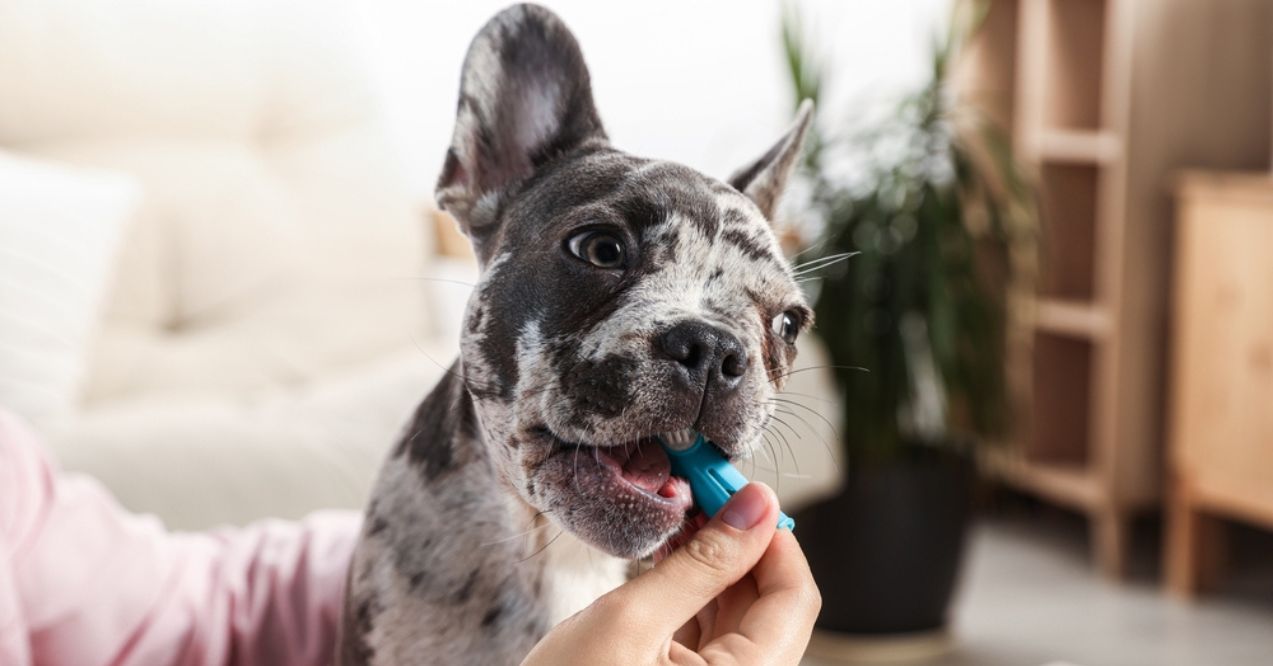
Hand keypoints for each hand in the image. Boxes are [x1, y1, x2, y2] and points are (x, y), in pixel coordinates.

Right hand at [523, 483, 820, 664]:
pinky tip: (669, 558)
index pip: (795, 598)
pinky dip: (693, 595)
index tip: (739, 492)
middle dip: (740, 544)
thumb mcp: (631, 619)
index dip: (771, 537)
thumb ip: (702, 562)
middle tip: (704, 493)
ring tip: (681, 519)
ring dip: (715, 565)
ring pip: (738, 618)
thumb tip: (757, 506)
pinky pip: (709, 638)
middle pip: (769, 606)